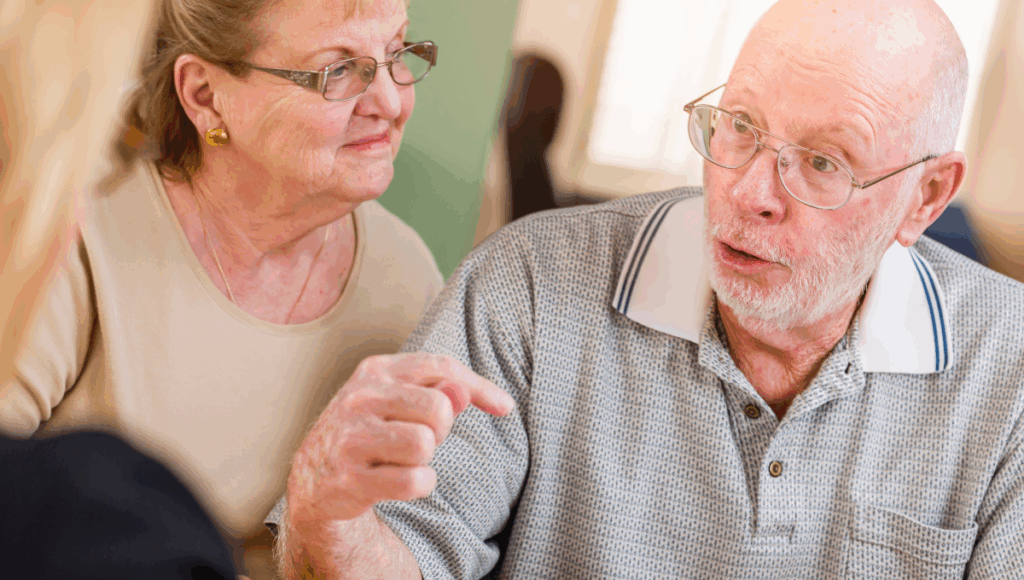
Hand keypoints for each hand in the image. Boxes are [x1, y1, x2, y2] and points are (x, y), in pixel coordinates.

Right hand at [286, 353, 514, 523]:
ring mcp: (350, 438)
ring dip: (425, 460)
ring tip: (402, 460)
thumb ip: (438, 393)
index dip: (480, 387)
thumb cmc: (370, 433)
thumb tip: (463, 393)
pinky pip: (413, 481)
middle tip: (419, 440)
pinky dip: (418, 485)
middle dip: (440, 431)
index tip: (505, 407)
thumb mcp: (400, 402)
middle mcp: (359, 398)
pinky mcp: (349, 479)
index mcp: (376, 371)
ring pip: (425, 445)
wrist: (313, 479)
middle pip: (438, 409)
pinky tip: (397, 483)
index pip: (441, 367)